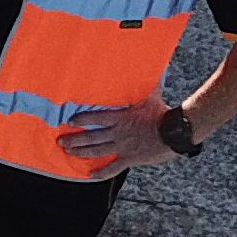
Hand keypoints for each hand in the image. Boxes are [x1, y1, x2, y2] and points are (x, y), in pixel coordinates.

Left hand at [59, 89, 173, 174]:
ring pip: (97, 151)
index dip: (81, 120)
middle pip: (91, 136)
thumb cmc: (162, 112)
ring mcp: (122, 147)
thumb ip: (142, 82)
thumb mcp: (150, 94)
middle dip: (74, 138)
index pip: (95, 118)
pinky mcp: (129, 158)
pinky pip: (113, 168)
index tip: (69, 121)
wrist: (175, 132)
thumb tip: (143, 62)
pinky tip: (91, 175)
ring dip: (81, 152)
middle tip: (61, 141)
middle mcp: (117, 133)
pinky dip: (101, 172)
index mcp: (120, 117)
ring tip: (69, 152)